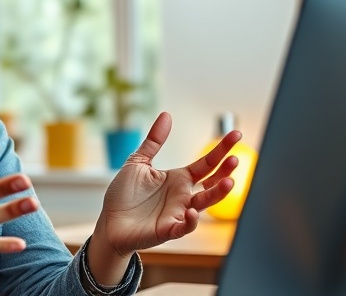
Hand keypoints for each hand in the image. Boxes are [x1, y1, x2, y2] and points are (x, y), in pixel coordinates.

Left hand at [96, 112, 240, 255]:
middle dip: (225, 171)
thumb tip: (167, 115)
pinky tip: (192, 211)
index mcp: (178, 179)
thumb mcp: (138, 162)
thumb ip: (154, 141)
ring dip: (217, 194)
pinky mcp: (168, 229)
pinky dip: (191, 221)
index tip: (236, 134)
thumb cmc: (124, 194)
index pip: (206, 163)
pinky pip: (184, 226)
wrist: (109, 222)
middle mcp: (183, 195)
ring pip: (204, 204)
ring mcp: (178, 213)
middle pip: (211, 182)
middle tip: (236, 158)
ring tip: (229, 182)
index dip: (221, 149)